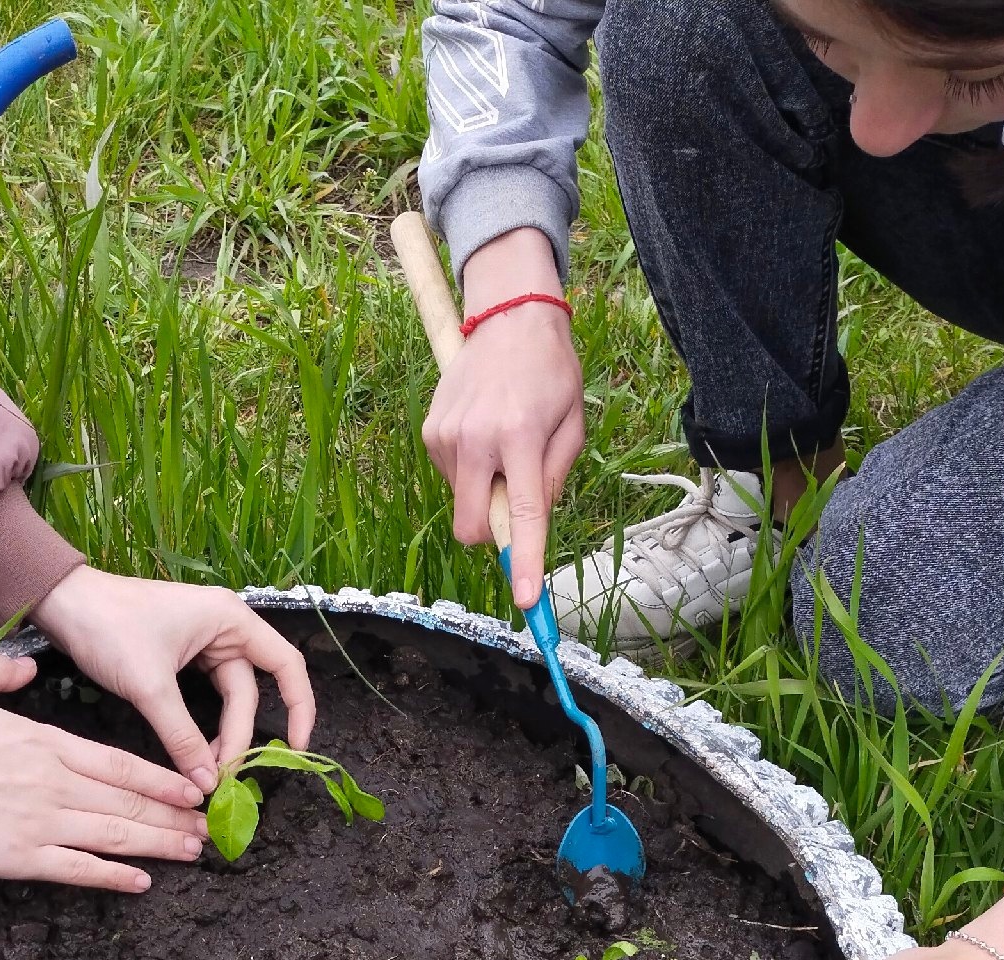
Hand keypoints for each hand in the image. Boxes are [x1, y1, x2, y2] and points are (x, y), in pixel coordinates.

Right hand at [0, 653, 206, 892]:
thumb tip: (27, 665)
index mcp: (42, 740)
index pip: (119, 762)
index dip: (162, 778)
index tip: (192, 788)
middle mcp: (51, 782)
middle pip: (128, 800)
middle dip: (173, 816)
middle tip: (210, 827)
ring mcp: (37, 822)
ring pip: (114, 835)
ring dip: (158, 845)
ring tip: (193, 852)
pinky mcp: (15, 857)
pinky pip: (76, 870)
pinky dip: (112, 876)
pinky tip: (142, 882)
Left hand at [30, 566, 315, 790]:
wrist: (62, 603)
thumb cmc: (108, 627)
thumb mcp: (149, 686)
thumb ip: (183, 735)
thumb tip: (208, 782)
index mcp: (230, 620)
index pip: (286, 665)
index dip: (300, 708)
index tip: (295, 750)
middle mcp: (225, 628)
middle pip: (251, 691)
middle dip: (241, 735)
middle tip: (224, 777)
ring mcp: (203, 642)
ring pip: (227, 698)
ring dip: (222, 733)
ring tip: (209, 770)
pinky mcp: (181, 656)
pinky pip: (204, 696)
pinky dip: (201, 724)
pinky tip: (193, 750)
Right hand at [421, 227, 585, 607]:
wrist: (509, 316)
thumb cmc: (551, 370)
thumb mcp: (573, 421)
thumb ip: (557, 476)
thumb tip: (535, 521)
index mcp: (519, 437)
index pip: (523, 514)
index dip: (526, 561)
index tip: (527, 600)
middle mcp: (476, 440)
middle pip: (472, 527)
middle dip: (492, 532)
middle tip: (515, 495)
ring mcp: (446, 437)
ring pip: (463, 502)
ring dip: (484, 489)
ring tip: (503, 440)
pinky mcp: (429, 432)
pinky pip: (451, 477)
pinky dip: (470, 470)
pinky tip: (483, 433)